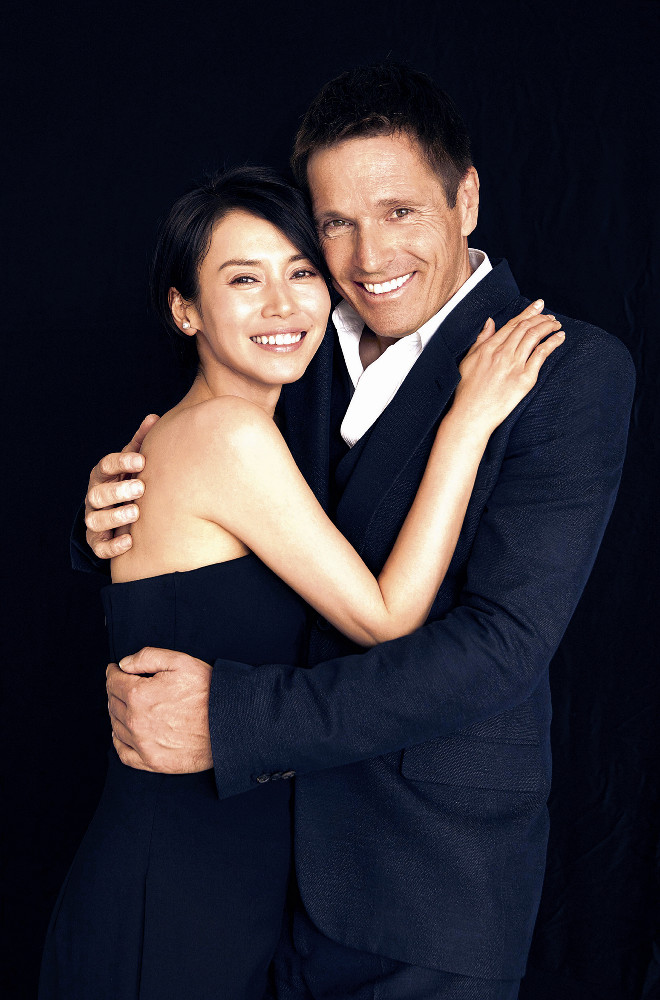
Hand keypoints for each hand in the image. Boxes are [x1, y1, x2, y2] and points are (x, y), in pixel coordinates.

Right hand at [85, 414, 159, 559]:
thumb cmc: (130, 481)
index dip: (121, 462)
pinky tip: (130, 540)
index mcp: (103, 475)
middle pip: (97, 494)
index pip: (105, 466)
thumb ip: (141, 443)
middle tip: (140, 487)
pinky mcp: (98, 542)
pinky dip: (113, 546)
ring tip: (136, 512)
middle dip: (118, 490)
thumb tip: (154, 418)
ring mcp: (94, 520)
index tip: (141, 460)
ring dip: (115, 516)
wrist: (119, 512)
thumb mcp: (134, 463)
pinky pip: (100, 547)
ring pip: (95, 520)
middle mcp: (95, 497)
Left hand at [106, 647, 212, 772]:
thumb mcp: (181, 661)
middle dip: (115, 691)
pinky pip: (123, 753)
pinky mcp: (152, 762)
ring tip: (126, 706)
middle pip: (113, 703)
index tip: (115, 670)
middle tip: (122, 685)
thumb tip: (123, 664)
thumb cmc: (209, 691)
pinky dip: (119, 741)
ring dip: (117, 713)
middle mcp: (136, 721)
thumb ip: (148, 657)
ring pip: (116, 726)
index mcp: (139, 694)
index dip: (113, 672)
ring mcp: (143, 744)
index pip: (113, 682)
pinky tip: (124, 733)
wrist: (231, 724)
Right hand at [454, 300, 564, 432]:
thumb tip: (489, 322)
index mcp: (489, 347)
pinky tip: (559, 338)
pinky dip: (552, 343)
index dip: (528, 312)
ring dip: (548, 327)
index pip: (513, 324)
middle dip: (541, 317)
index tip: (538, 305)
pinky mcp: (525, 378)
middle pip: (526, 327)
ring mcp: (514, 365)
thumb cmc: (467, 391)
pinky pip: (541, 355)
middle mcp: (503, 353)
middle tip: (550, 316)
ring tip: (556, 325)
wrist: (471, 414)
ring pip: (535, 337)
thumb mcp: (468, 360)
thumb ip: (481, 340)